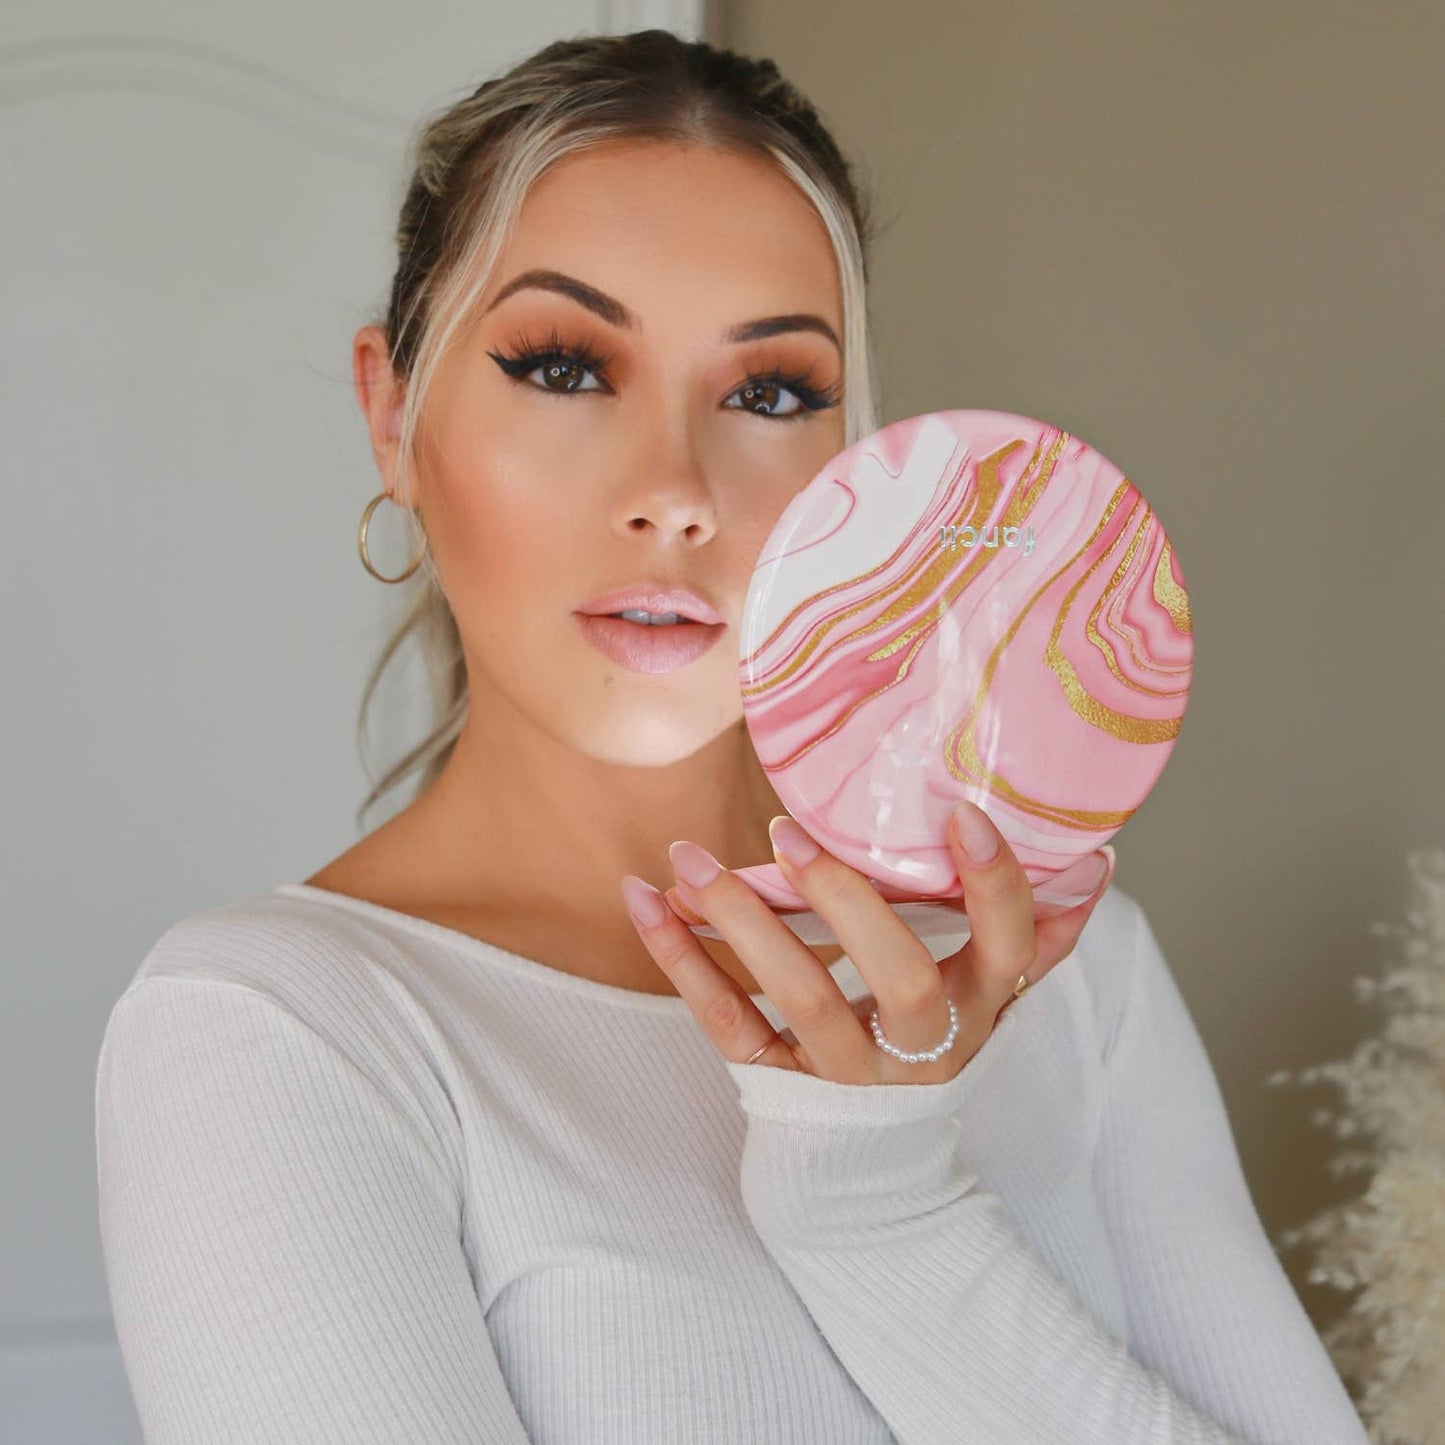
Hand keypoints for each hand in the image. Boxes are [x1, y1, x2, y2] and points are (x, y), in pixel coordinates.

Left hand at [618, 803, 1115, 1086]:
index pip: (1009, 948)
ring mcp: (851, 1074)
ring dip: (742, 922)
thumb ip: (1036, 934)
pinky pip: (729, 1028)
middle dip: (847, 902)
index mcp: (981, 1007)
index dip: (992, 886)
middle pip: (900, 979)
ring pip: (802, 1001)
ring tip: (688, 857)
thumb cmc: (932, 1046)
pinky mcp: (782, 1087)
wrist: (874, 1175)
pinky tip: (644, 902)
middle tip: (787, 828)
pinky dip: (682, 963)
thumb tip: (1096, 861)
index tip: (961, 812)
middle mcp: (923, 1046)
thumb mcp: (992, 998)